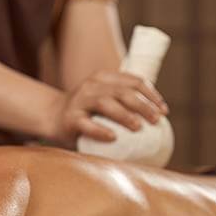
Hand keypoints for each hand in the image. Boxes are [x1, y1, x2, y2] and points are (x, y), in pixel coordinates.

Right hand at [51, 70, 168, 146]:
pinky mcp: (70, 118)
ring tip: (138, 127)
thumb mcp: (103, 98)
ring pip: (105, 104)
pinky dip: (100, 131)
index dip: (151, 95)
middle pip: (123, 92)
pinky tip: (112, 137)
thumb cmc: (86, 111)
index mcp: (103, 78)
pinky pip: (86, 124)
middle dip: (143, 105)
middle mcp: (91, 86)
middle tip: (156, 120)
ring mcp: (79, 101)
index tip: (164, 111)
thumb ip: (123, 100)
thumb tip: (158, 117)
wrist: (52, 116)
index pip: (133, 81)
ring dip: (124, 115)